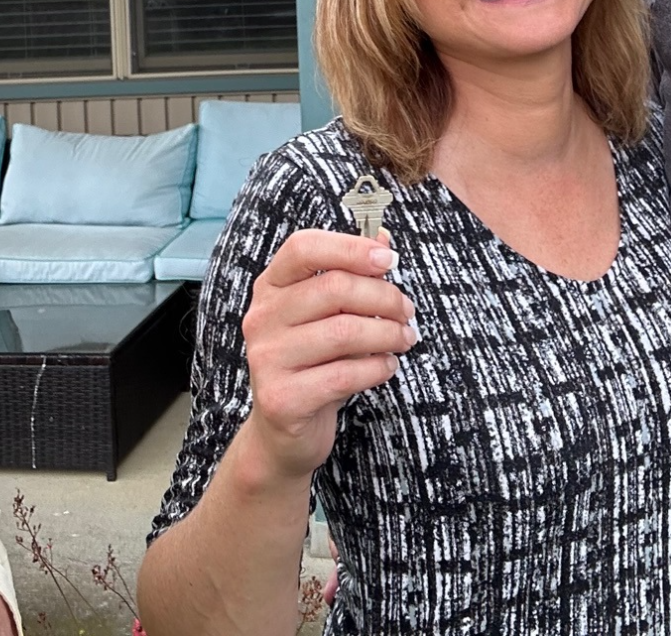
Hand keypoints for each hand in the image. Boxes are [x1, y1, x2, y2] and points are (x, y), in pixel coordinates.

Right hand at [240, 228, 415, 477]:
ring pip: (344, 331)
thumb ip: (352, 275)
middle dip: (384, 297)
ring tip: (404, 339)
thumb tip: (382, 237)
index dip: (350, 247)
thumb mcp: (329, 316)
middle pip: (334, 287)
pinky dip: (378, 368)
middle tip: (408, 312)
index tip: (388, 260)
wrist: (285, 433)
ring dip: (388, 334)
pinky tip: (386, 367)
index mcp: (271, 287)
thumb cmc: (314, 364)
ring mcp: (267, 358)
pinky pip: (345, 374)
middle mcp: (262, 317)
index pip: (303, 247)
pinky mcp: (281, 398)